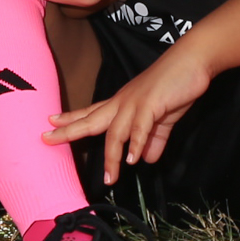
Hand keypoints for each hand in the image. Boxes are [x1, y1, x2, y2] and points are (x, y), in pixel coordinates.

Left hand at [43, 44, 211, 183]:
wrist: (193, 61)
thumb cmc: (175, 85)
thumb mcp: (163, 118)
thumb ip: (154, 139)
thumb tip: (146, 160)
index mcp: (123, 104)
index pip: (92, 113)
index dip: (72, 119)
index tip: (50, 123)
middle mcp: (123, 102)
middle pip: (91, 120)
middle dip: (69, 131)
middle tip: (46, 139)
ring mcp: (136, 102)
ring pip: (116, 131)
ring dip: (112, 156)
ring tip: (110, 178)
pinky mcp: (152, 104)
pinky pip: (140, 127)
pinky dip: (136, 144)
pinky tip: (133, 160)